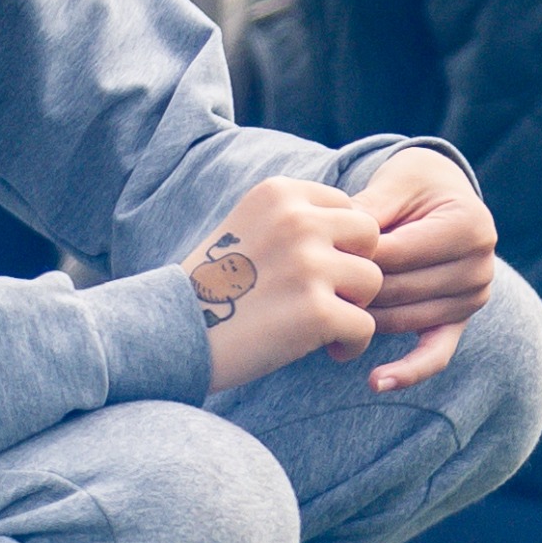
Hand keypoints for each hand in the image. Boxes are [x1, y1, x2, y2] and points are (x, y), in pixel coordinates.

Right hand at [184, 200, 382, 394]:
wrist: (169, 334)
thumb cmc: (214, 289)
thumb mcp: (249, 228)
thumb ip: (298, 219)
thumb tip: (363, 227)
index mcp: (280, 193)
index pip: (349, 207)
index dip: (341, 243)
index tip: (314, 270)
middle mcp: (297, 221)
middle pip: (369, 237)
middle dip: (355, 268)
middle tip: (328, 295)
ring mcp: (308, 264)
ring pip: (372, 282)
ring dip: (354, 307)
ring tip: (322, 323)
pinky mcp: (317, 311)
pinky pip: (365, 326)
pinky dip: (350, 343)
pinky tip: (328, 349)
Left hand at [322, 144, 499, 389]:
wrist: (443, 197)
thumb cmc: (413, 187)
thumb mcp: (394, 184)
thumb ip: (368, 210)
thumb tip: (330, 240)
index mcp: (470, 226)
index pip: (398, 254)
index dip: (352, 257)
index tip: (311, 259)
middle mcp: (480, 265)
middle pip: (399, 289)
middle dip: (353, 290)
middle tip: (307, 292)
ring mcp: (474, 297)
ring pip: (404, 319)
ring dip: (362, 320)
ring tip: (321, 318)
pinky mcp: (460, 321)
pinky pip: (436, 354)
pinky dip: (408, 371)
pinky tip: (377, 381)